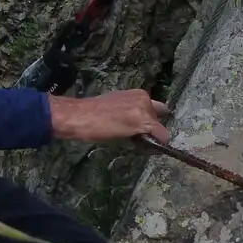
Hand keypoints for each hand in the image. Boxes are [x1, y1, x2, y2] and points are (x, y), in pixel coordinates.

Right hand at [48, 89, 170, 143]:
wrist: (80, 116)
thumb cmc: (90, 114)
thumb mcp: (113, 107)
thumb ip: (127, 112)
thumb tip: (133, 126)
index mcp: (135, 93)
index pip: (152, 108)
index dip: (147, 120)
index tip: (138, 131)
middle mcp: (143, 97)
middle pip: (159, 117)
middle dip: (151, 127)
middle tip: (138, 138)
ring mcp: (145, 109)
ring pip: (160, 127)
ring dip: (152, 136)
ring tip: (136, 143)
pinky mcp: (144, 122)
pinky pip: (161, 135)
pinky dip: (158, 144)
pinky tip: (147, 149)